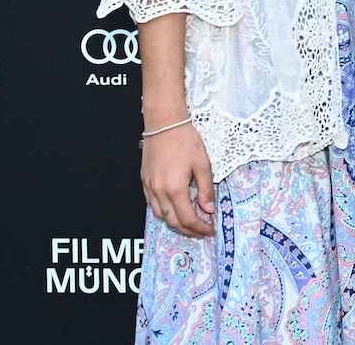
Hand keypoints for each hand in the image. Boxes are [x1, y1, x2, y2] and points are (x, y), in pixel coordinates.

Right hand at [140, 120, 215, 237]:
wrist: (164, 124)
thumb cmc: (185, 140)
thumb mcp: (203, 164)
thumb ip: (205, 189)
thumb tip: (208, 209)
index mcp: (175, 189)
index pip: (187, 218)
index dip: (200, 228)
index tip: (210, 230)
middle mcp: (159, 192)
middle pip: (172, 221)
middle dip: (188, 230)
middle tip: (202, 231)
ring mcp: (149, 187)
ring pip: (160, 215)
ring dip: (175, 223)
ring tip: (190, 223)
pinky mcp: (144, 182)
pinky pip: (152, 205)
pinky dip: (164, 212)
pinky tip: (174, 209)